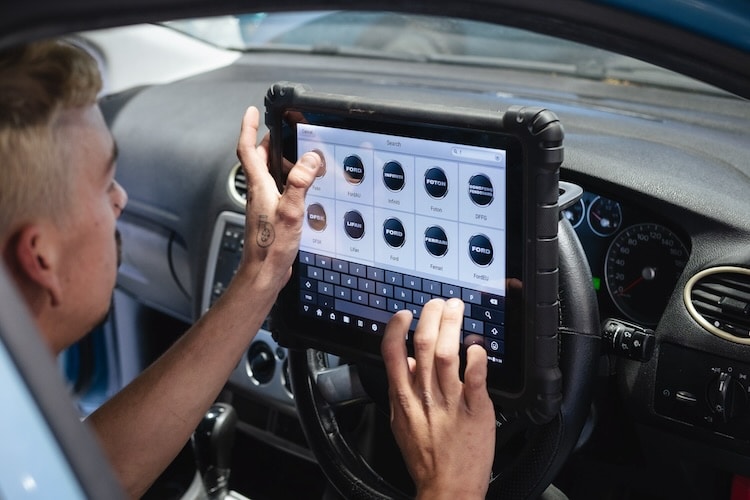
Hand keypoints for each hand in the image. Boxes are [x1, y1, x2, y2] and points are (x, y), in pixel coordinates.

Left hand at [234, 106, 321, 290]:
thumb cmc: (271, 248)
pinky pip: (279, 190)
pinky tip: (305, 191)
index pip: (248, 149)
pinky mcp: (272, 216)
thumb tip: (309, 158)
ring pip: (270, 175)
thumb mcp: (290, 211)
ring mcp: (265, 205)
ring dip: (284, 163)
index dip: (249, 128)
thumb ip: (299, 183)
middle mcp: (259, 193)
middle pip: (259, 159)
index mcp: (259, 186)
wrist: (264, 274)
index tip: (253, 112)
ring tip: (304, 161)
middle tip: (287, 134)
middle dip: (271, 143)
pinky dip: (290, 183)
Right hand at [381, 298, 495, 499]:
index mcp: (404, 399)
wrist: (447, 490)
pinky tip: (477, 347)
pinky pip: (475, 379)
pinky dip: (476, 359)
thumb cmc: (425, 459)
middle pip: (423, 346)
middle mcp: (424, 397)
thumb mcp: (401, 423)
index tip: (405, 314)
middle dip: (430, 317)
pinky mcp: (476, 412)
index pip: (392, 354)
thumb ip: (402, 392)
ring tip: (457, 310)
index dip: (396, 329)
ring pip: (447, 355)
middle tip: (438, 304)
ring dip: (452, 327)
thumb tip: (405, 363)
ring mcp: (450, 403)